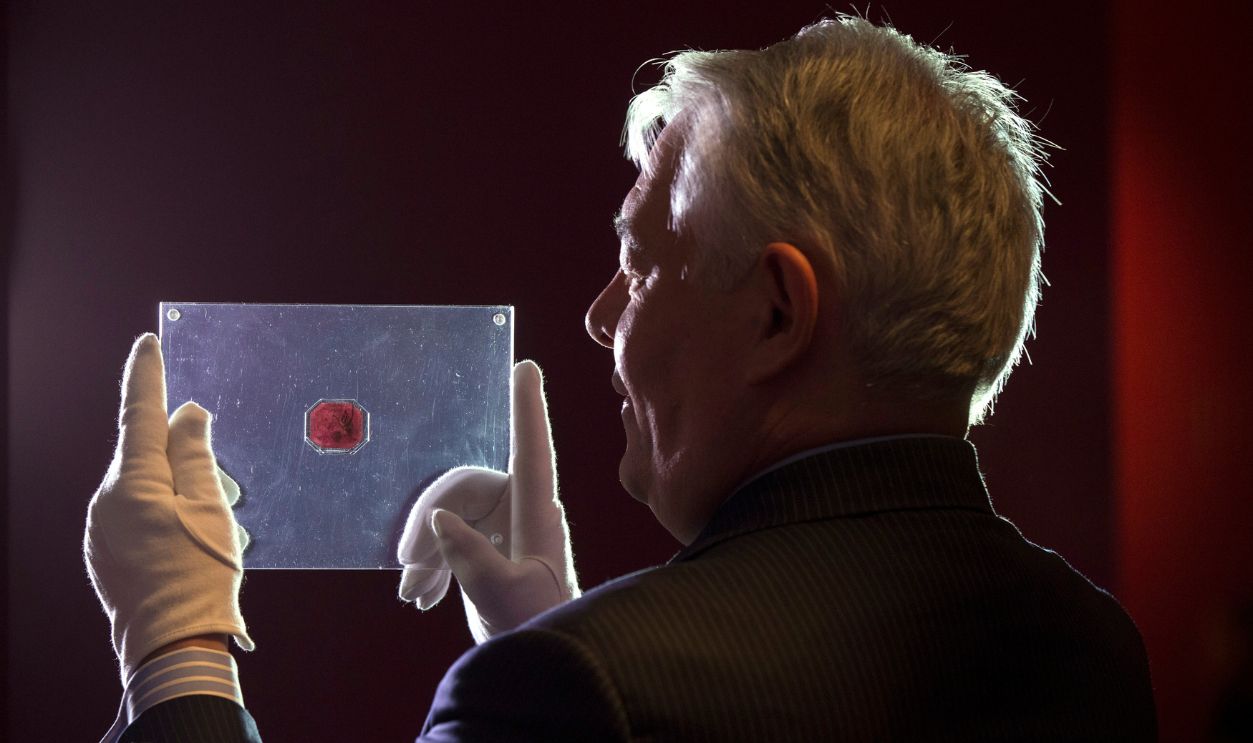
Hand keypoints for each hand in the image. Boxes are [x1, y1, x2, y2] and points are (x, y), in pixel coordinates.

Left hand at [84, 334, 253, 683]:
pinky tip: (186, 542)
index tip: (148, 344)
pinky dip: (161, 513)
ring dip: (174, 489)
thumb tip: (185, 414)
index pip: (140, 414)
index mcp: (133, 481)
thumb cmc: (199, 575)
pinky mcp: (104, 551)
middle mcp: (106, 499)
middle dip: (179, 454)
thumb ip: (195, 453)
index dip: (147, 375)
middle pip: (146, 454)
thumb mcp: (211, 506)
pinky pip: (134, 513)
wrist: (173, 643)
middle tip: (218, 485)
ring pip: (142, 485)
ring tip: (207, 528)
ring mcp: (101, 528)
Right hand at [397, 360, 579, 642]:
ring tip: (413, 591)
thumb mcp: (504, 596)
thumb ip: (473, 557)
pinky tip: (420, 596)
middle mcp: (520, 513)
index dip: (527, 407)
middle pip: (465, 487)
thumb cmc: (538, 628)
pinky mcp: (489, 552)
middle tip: (409, 565)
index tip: (526, 367)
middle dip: (430, 521)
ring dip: (427, 551)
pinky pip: (452, 542)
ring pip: (452, 517)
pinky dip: (433, 566)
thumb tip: (443, 521)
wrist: (540, 669)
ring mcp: (504, 532)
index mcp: (535, 514)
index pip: (531, 449)